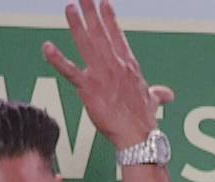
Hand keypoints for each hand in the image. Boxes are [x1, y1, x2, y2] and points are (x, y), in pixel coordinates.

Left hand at [42, 0, 173, 149]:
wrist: (137, 135)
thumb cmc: (144, 121)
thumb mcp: (153, 101)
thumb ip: (157, 93)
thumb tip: (167, 94)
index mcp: (129, 65)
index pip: (118, 35)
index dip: (110, 18)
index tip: (103, 3)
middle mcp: (114, 64)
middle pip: (100, 32)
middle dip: (91, 12)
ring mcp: (101, 74)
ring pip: (86, 43)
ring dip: (77, 24)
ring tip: (69, 7)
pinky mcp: (88, 87)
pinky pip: (69, 70)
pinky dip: (57, 59)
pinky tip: (47, 47)